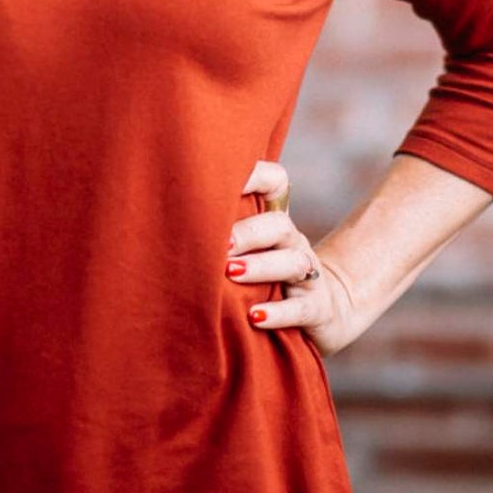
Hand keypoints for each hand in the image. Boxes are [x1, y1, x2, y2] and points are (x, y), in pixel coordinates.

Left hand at [226, 157, 363, 358]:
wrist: (324, 311)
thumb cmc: (269, 279)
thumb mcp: (251, 252)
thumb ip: (223, 233)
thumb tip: (168, 218)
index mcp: (274, 223)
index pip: (276, 183)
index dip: (256, 176)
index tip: (223, 179)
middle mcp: (292, 243)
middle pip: (279, 224)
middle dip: (249, 232)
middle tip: (221, 243)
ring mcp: (308, 276)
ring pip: (292, 262)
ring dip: (261, 266)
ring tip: (232, 273)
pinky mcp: (317, 309)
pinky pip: (301, 308)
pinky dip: (278, 312)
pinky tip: (254, 317)